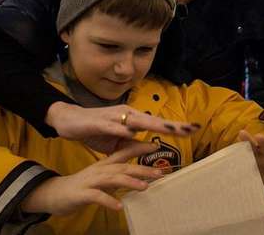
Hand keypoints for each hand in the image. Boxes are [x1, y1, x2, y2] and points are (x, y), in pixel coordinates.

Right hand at [21, 142, 163, 214]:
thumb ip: (117, 175)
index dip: (139, 148)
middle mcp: (99, 170)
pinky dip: (108, 200)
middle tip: (159, 172)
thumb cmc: (82, 186)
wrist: (54, 194)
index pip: (124, 153)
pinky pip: (96, 196)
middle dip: (142, 169)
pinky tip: (119, 206)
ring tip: (144, 187)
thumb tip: (138, 175)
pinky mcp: (82, 194)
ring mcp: (90, 181)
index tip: (156, 146)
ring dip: (129, 182)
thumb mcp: (102, 178)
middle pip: (123, 167)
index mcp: (104, 164)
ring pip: (112, 179)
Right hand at [46, 102, 198, 153]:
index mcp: (132, 119)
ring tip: (169, 129)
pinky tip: (130, 133)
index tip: (194, 130)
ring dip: (152, 125)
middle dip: (171, 124)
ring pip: (136, 122)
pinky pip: (111, 127)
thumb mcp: (117, 143)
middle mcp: (126, 115)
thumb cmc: (95, 130)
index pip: (157, 124)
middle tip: (191, 128)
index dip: (175, 127)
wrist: (68, 121)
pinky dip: (120, 130)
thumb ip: (133, 145)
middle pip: (153, 121)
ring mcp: (113, 117)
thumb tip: (151, 148)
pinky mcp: (98, 123)